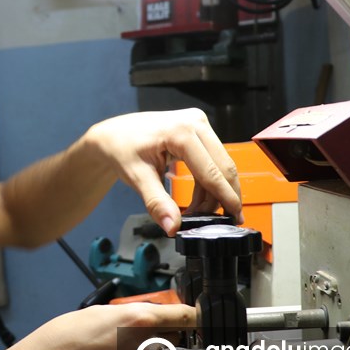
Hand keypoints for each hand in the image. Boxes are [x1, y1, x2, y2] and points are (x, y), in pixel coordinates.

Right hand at [7, 302, 195, 349]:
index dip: (191, 316)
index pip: (184, 316)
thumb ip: (126, 316)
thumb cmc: (61, 340)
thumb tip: (141, 319)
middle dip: (165, 335)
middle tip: (142, 334)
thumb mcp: (96, 313)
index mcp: (139, 321)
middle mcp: (146, 348)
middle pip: (174, 339)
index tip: (195, 316)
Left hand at [85, 109, 242, 234]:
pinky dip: (209, 182)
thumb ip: (157, 203)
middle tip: (225, 221)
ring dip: (215, 192)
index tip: (235, 218)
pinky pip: (213, 160)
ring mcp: (199, 124)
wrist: (114, 134)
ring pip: (221, 164)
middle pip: (223, 166)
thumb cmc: (122, 149)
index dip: (225, 198)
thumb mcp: (137, 177)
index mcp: (181, 131)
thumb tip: (172, 227)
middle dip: (224, 197)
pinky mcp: (199, 130)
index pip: (211, 171)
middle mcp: (195, 122)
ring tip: (201, 214)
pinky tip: (200, 200)